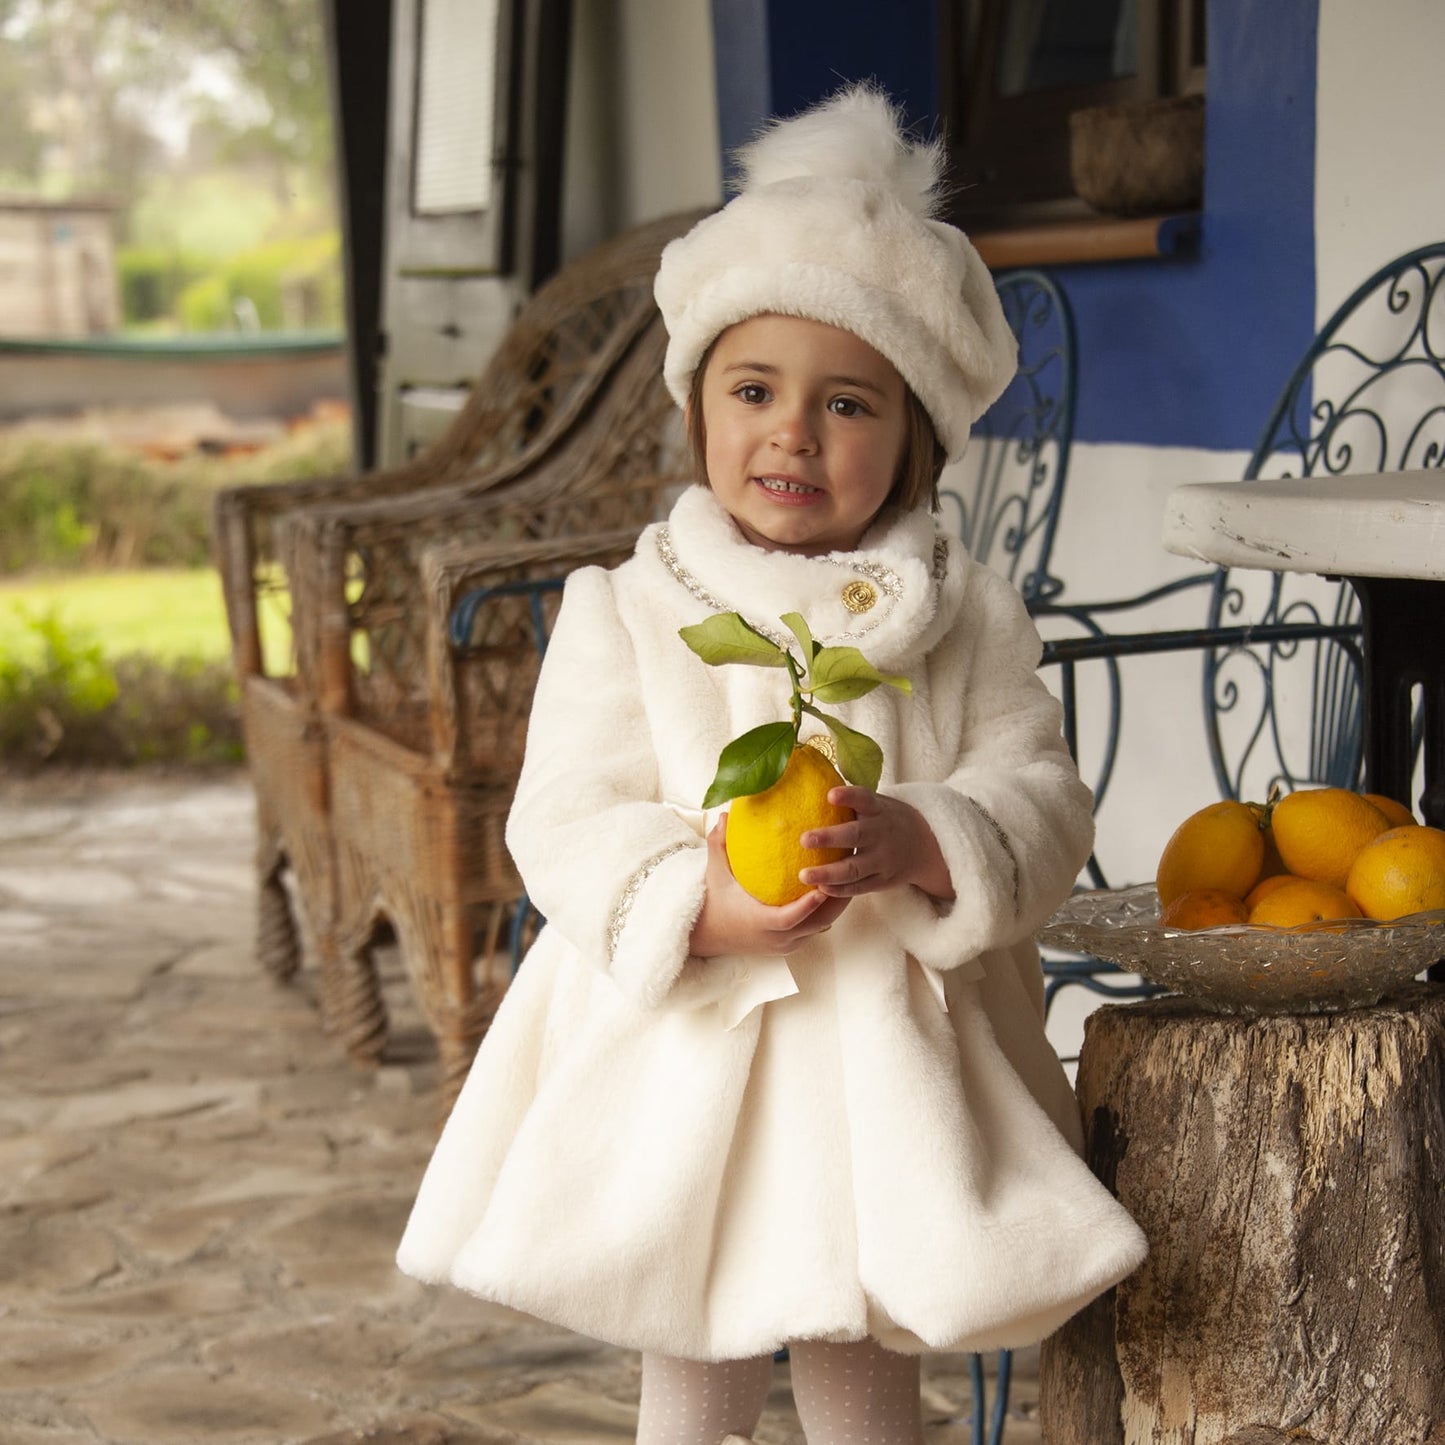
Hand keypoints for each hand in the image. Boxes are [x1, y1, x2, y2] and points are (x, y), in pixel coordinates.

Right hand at [689, 816, 850, 956]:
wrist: (709, 935)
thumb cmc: (714, 903)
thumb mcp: (715, 873)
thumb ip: (719, 845)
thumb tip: (724, 816)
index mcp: (760, 922)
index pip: (790, 918)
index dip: (808, 905)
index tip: (822, 886)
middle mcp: (777, 938)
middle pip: (816, 924)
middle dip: (836, 902)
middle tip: (849, 874)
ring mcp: (785, 945)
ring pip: (819, 928)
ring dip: (835, 906)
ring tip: (850, 879)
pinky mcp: (789, 946)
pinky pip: (813, 930)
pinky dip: (824, 912)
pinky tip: (835, 890)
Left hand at [798, 787, 955, 901]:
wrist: (925, 846)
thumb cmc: (886, 820)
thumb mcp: (877, 805)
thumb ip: (852, 801)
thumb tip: (811, 786)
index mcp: (878, 810)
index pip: (864, 799)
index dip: (848, 796)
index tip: (830, 795)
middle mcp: (881, 834)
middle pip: (855, 836)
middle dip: (829, 838)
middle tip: (803, 839)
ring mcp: (883, 860)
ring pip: (854, 868)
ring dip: (828, 872)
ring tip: (803, 875)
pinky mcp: (883, 880)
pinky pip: (859, 887)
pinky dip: (840, 890)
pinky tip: (819, 889)